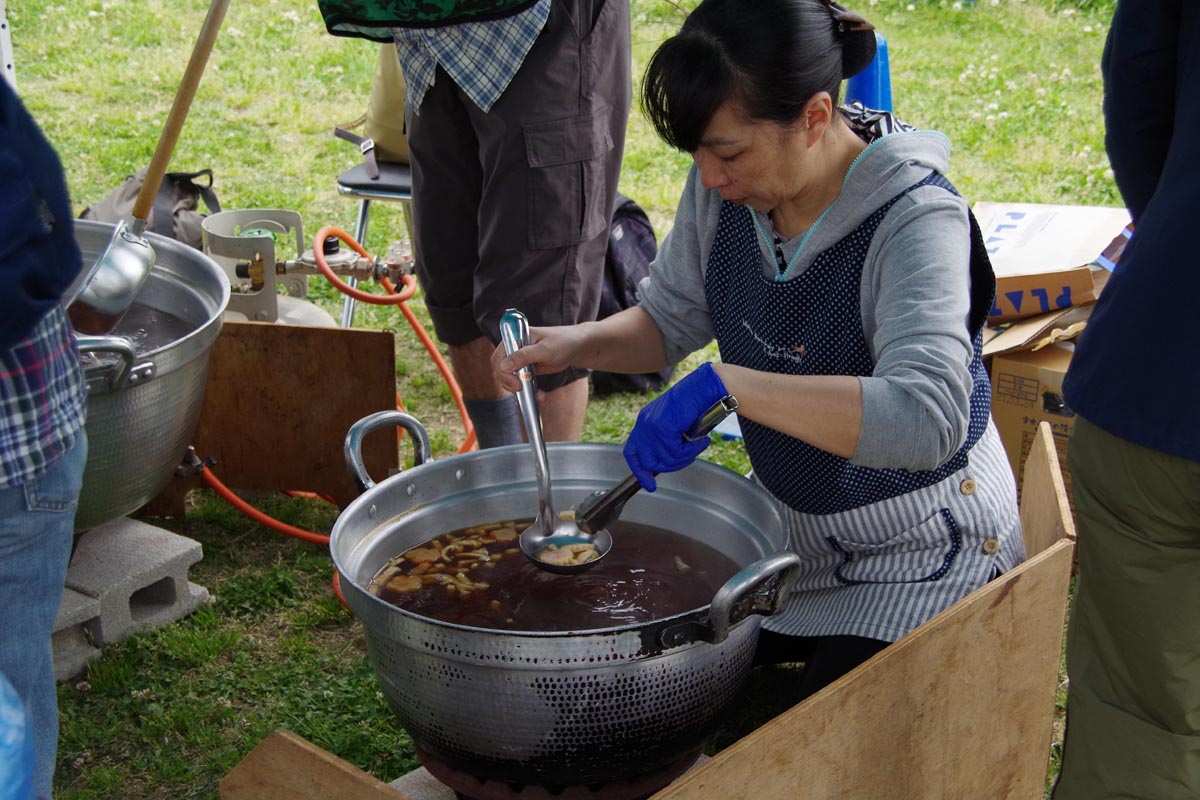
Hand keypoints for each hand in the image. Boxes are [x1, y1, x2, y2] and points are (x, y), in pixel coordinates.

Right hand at [491, 325, 581, 392]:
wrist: (577, 347)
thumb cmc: (563, 342)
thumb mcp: (544, 349)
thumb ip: (524, 356)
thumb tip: (503, 366)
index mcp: (515, 337)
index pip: (499, 356)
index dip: (503, 372)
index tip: (516, 383)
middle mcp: (515, 348)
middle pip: (501, 369)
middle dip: (511, 383)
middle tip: (524, 390)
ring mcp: (520, 359)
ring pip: (510, 378)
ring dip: (520, 389)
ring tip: (539, 395)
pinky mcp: (527, 368)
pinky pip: (521, 382)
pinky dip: (528, 390)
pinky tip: (540, 395)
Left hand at [623, 362, 727, 491]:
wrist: (705, 387)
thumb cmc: (695, 404)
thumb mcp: (675, 425)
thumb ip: (666, 441)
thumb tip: (664, 463)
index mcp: (644, 422)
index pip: (632, 453)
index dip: (640, 471)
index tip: (650, 485)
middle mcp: (644, 423)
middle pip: (648, 461)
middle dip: (669, 466)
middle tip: (688, 458)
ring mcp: (651, 425)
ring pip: (664, 459)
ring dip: (686, 456)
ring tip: (699, 444)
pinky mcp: (663, 427)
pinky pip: (675, 451)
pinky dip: (691, 450)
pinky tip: (701, 440)